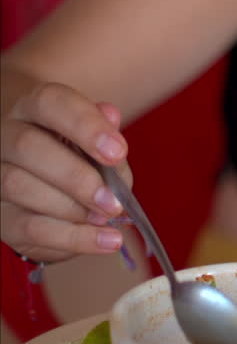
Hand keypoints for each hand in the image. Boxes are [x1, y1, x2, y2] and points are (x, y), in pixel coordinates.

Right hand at [0, 83, 132, 261]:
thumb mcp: (102, 148)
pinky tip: (105, 241)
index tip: (118, 152)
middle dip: (75, 177)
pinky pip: (28, 226)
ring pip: (18, 186)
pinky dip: (73, 237)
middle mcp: (5, 137)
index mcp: (35, 110)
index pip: (50, 102)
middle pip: (26, 146)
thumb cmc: (83, 162)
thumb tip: (110, 114)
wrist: (60, 197)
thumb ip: (108, 136)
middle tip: (112, 202)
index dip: (85, 125)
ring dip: (71, 209)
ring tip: (106, 219)